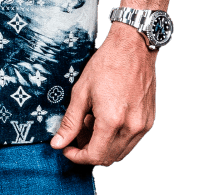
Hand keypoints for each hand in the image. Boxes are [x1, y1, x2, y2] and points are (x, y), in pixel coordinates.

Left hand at [50, 24, 156, 165]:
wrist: (132, 48)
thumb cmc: (105, 64)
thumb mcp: (81, 91)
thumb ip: (70, 121)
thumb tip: (57, 143)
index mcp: (112, 121)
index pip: (94, 156)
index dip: (77, 157)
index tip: (66, 148)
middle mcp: (131, 128)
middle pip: (108, 158)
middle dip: (88, 152)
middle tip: (75, 136)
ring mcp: (143, 126)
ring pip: (120, 152)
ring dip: (102, 146)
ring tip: (89, 123)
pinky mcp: (149, 122)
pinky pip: (131, 141)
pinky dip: (116, 139)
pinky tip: (105, 119)